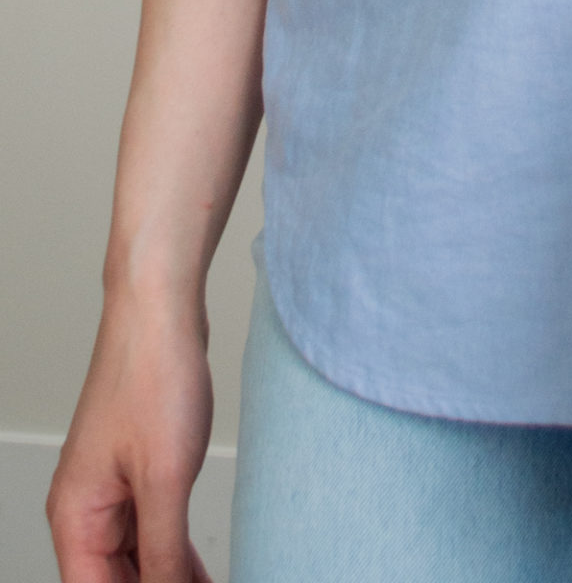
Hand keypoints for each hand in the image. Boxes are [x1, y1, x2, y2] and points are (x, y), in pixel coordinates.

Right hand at [47, 292, 214, 582]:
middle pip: (114, 581)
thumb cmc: (152, 376)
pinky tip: (200, 572)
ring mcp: (113, 489)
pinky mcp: (140, 470)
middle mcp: (87, 509)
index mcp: (76, 518)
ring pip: (135, 559)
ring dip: (168, 577)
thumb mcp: (165, 477)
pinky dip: (174, 552)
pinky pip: (152, 529)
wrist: (161, 310)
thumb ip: (162, 551)